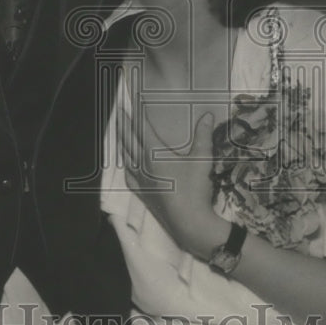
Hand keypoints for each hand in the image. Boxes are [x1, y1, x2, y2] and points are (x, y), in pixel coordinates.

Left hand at [119, 110, 228, 260]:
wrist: (189, 223)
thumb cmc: (195, 188)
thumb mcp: (202, 159)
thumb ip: (203, 135)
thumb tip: (207, 115)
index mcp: (154, 154)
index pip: (141, 128)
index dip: (135, 113)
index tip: (129, 101)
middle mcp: (142, 165)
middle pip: (128, 140)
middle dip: (123, 125)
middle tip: (118, 112)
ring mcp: (140, 181)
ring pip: (126, 157)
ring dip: (122, 143)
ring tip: (120, 134)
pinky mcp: (142, 194)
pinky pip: (129, 175)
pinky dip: (127, 165)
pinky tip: (128, 165)